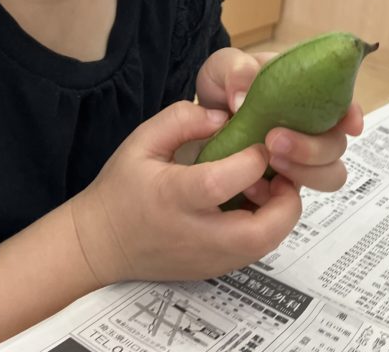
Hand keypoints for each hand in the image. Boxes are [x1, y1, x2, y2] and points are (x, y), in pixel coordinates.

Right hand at [70, 101, 300, 284]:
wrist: (102, 244)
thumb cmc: (122, 187)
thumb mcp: (142, 140)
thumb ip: (181, 120)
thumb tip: (224, 117)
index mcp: (173, 197)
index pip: (220, 183)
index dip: (250, 161)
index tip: (260, 142)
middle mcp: (196, 235)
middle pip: (259, 232)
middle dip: (285, 201)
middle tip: (283, 171)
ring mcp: (208, 260)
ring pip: (264, 247)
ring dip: (279, 215)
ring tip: (269, 184)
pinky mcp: (215, 271)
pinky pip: (254, 252)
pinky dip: (265, 227)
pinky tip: (253, 202)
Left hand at [196, 48, 364, 196]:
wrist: (201, 119)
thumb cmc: (223, 86)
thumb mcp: (223, 67)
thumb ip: (235, 71)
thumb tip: (242, 99)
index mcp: (306, 94)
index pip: (343, 105)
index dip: (352, 115)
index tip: (349, 124)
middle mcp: (311, 128)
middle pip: (337, 146)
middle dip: (313, 148)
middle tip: (274, 140)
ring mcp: (300, 158)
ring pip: (328, 176)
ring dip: (305, 172)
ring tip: (269, 161)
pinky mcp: (283, 183)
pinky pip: (295, 199)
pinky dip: (280, 197)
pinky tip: (253, 185)